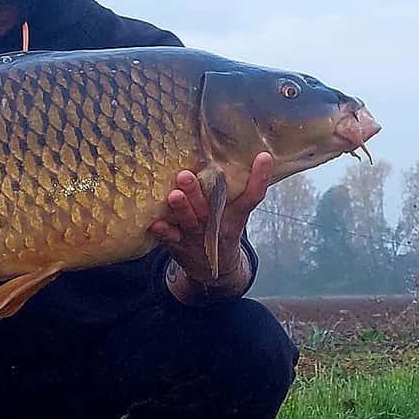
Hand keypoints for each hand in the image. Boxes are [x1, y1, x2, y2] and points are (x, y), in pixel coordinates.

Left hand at [150, 153, 271, 300]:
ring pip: (189, 221)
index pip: (252, 196)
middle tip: (185, 175)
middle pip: (210, 207)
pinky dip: (163, 231)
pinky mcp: (180, 245)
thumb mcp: (234, 213)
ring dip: (181, 208)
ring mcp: (198, 236)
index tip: (264, 157)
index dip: (260, 177)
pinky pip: (170, 238)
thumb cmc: (221, 228)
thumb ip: (233, 188)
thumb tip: (234, 147)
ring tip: (173, 195)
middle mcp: (217, 225)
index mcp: (235, 215)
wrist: (214, 271)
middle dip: (197, 191)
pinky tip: (154, 223)